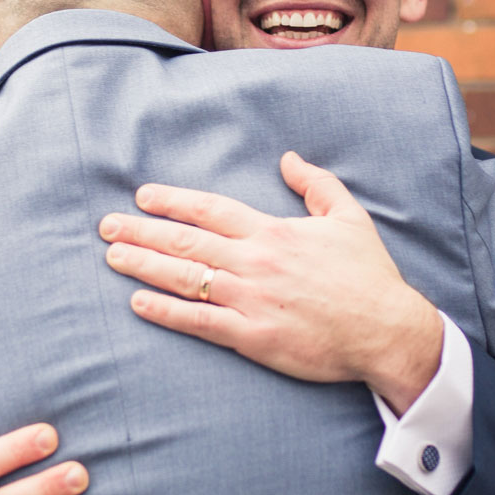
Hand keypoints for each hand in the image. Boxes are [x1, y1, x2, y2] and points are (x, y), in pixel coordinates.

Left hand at [99, 151, 444, 412]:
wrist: (386, 331)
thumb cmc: (369, 276)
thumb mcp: (348, 218)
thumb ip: (317, 185)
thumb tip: (289, 158)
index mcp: (273, 232)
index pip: (210, 209)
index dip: (173, 201)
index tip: (143, 196)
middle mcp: (255, 261)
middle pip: (186, 240)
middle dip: (142, 230)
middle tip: (107, 225)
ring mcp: (251, 299)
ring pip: (185, 277)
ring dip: (144, 265)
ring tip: (113, 256)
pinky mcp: (252, 336)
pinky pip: (199, 321)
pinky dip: (166, 311)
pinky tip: (139, 303)